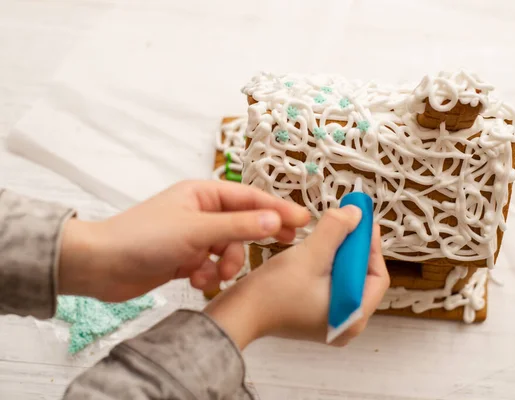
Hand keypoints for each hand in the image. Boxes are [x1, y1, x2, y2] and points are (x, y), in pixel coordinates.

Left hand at [57, 180, 309, 301]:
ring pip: (229, 248)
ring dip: (225, 263)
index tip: (304, 220)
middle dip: (257, 238)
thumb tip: (276, 220)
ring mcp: (194, 236)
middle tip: (288, 244)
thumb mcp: (197, 231)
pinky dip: (207, 274)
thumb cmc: (144, 238)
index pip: (251, 199)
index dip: (278, 209)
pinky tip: (194, 280)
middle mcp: (201, 211)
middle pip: (244, 223)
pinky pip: (212, 264)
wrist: (100, 266)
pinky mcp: (185, 258)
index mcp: (204, 193)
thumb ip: (239, 226)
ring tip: (212, 274)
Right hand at [204, 207, 389, 348]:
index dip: (371, 246)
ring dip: (340, 254)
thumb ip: (336, 230)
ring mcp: (331, 322)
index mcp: (354, 317)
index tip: (362, 221)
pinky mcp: (316, 316)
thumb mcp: (309, 255)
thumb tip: (357, 213)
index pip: (378, 276)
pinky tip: (316, 250)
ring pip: (346, 279)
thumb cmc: (272, 293)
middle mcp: (348, 324)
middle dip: (354, 247)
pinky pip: (332, 285)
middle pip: (363, 277)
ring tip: (329, 233)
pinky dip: (328, 265)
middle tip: (346, 222)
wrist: (237, 314)